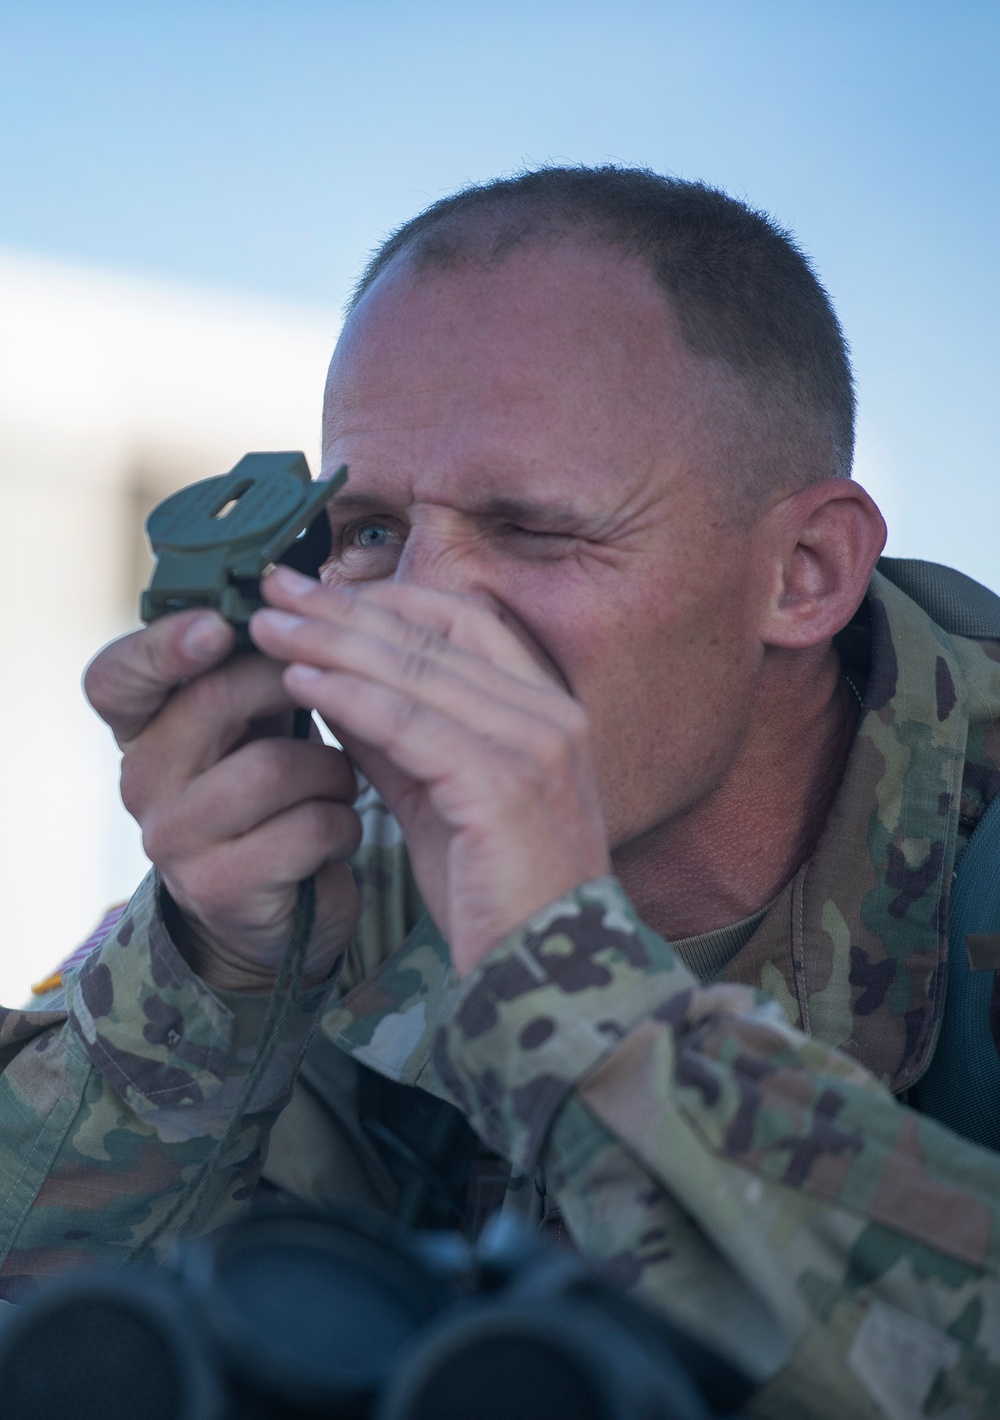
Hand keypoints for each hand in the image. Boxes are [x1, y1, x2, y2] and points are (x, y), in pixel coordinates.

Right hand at [84, 609, 361, 989]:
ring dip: (333, 770)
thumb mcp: (257, 722)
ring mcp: (172, 839)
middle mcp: (141, 780)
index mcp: (143, 726)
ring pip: (272, 767)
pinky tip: (339, 832)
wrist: (281, 908)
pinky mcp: (218, 888)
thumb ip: (259, 663)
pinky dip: (343, 824)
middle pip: (213, 701)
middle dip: (294, 685)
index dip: (164, 646)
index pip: (116, 676)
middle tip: (341, 688)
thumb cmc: (278, 793)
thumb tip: (299, 588)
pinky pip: (305, 828)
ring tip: (342, 782)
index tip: (219, 626)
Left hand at [251, 567, 610, 975]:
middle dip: (344, 608)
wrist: (544, 974)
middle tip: (274, 587)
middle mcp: (550, 715)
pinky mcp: (504, 785)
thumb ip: (398, 739)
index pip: (464, 621)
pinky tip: (300, 680)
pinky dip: (349, 696)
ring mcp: (534, 747)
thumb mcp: (441, 799)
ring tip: (268, 626)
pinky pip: (410, 724)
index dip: (385, 598)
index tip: (316, 589)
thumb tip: (334, 681)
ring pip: (417, 670)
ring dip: (333, 641)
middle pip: (433, 635)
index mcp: (546, 709)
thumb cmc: (496, 893)